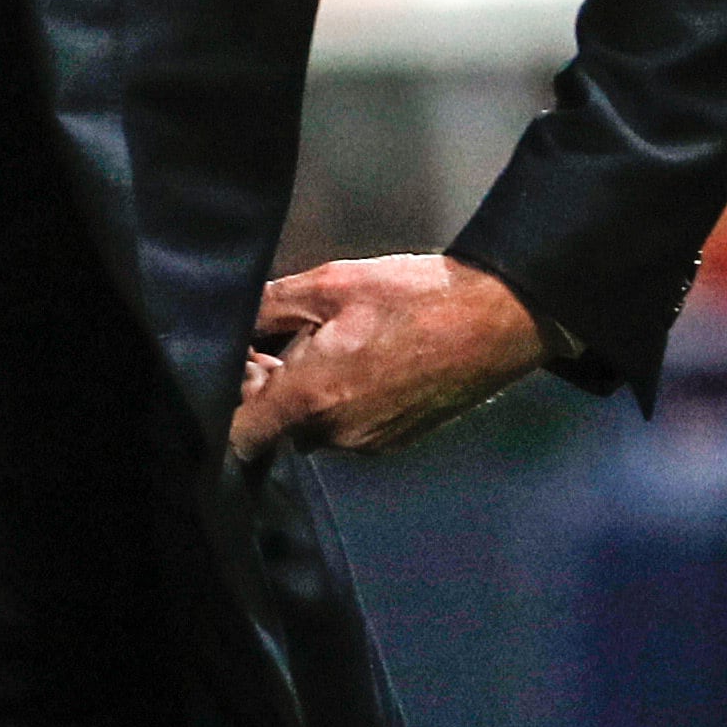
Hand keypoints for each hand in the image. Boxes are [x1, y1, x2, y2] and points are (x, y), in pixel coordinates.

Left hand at [228, 254, 544, 460]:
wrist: (496, 319)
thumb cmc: (415, 298)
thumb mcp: (328, 284)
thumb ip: (267, 306)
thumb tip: (234, 319)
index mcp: (313, 398)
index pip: (241, 434)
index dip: (231, 401)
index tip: (243, 364)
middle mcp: (338, 432)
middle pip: (276, 427)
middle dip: (270, 390)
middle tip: (282, 341)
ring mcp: (370, 442)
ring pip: (313, 427)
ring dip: (308, 396)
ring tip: (329, 345)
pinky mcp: (396, 440)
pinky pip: (349, 428)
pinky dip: (342, 402)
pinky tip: (362, 360)